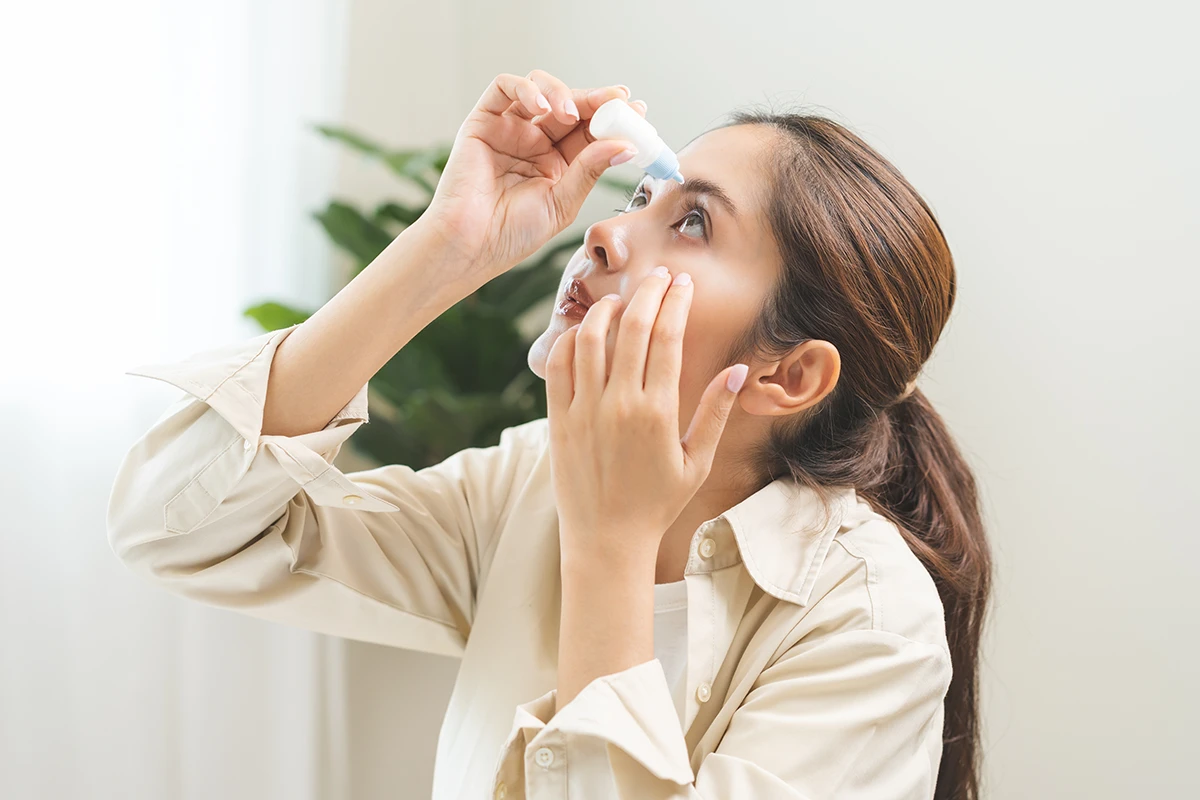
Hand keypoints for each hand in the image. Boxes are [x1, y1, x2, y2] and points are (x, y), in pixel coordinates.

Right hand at [422, 70, 645, 287]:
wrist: (470, 247)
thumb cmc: (513, 234)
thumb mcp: (563, 203)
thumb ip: (589, 170)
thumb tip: (626, 145)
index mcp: (559, 163)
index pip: (591, 130)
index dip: (614, 118)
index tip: (638, 111)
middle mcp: (536, 142)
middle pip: (571, 105)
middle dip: (596, 100)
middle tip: (616, 100)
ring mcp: (510, 129)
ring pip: (541, 89)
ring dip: (563, 93)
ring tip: (572, 113)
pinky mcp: (483, 121)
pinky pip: (504, 89)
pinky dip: (526, 89)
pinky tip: (542, 108)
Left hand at [545, 267, 750, 566]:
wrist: (606, 540)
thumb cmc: (657, 504)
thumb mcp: (696, 463)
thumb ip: (716, 413)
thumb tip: (738, 370)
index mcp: (657, 413)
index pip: (666, 338)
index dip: (675, 302)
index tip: (682, 282)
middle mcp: (619, 405)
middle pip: (631, 327)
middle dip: (648, 292)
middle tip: (659, 275)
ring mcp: (584, 411)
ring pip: (590, 339)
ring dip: (607, 309)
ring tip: (622, 298)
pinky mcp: (559, 420)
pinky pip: (559, 366)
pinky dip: (570, 340)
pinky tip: (586, 331)